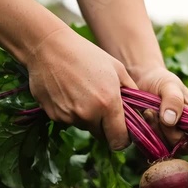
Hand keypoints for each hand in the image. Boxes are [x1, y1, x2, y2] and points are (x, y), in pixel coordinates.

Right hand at [26, 28, 137, 149]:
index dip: (122, 139)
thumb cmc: (86, 54)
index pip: (119, 140)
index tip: (121, 132)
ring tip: (82, 92)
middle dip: (104, 126)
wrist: (49, 47)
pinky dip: (70, 112)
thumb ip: (130, 92)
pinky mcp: (54, 116)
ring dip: (86, 117)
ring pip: (84, 126)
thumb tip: (138, 110)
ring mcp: (69, 116)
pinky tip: (68, 92)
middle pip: (101, 135)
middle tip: (101, 105)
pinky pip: (68, 120)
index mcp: (108, 104)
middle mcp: (88, 114)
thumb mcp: (117, 69)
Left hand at [129, 67, 187, 146]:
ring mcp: (172, 138)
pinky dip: (148, 133)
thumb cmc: (161, 81)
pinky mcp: (157, 141)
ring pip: (168, 147)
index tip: (174, 125)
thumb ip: (173, 100)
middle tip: (155, 111)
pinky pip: (154, 146)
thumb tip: (171, 121)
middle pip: (184, 146)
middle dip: (168, 131)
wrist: (142, 81)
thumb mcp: (169, 85)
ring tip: (149, 112)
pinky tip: (145, 117)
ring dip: (156, 130)